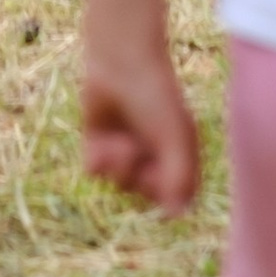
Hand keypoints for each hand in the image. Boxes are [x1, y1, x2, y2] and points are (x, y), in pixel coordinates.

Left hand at [80, 36, 201, 210]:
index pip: (175, 202)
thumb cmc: (155, 96)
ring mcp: (126, 155)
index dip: (166, 195)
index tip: (161, 174)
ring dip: (119, 166)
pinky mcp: (99, 146)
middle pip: (145, 198)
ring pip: (120, 186)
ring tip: (121, 142)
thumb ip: (180, 176)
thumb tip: (176, 214)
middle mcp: (154, 161)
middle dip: (140, 178)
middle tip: (138, 151)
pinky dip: (98, 161)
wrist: (120, 61)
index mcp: (178, 160)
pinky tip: (104, 142)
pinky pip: (95, 172)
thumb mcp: (175, 136)